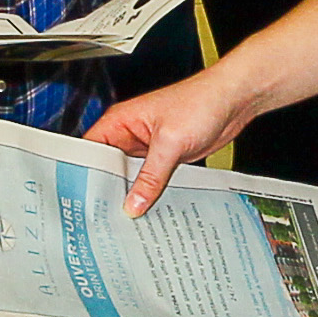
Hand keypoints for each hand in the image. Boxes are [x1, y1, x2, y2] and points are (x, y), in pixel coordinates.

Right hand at [86, 68, 260, 213]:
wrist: (234, 100)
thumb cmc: (201, 101)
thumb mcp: (170, 143)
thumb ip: (151, 176)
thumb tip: (133, 203)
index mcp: (120, 121)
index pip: (89, 151)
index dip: (84, 176)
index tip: (84, 200)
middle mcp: (130, 134)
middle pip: (108, 168)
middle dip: (110, 190)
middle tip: (107, 215)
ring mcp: (147, 147)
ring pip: (130, 177)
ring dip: (132, 193)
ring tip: (128, 216)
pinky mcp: (164, 157)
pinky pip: (150, 179)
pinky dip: (150, 192)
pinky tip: (150, 207)